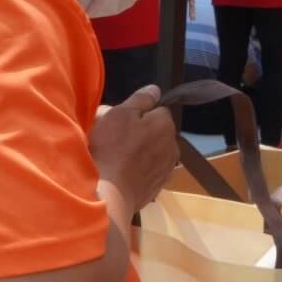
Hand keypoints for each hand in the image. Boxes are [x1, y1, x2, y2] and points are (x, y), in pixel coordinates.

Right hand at [89, 84, 177, 214]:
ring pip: (153, 154)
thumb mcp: (120, 114)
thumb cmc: (112, 148)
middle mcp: (173, 147)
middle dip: (141, 134)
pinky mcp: (158, 188)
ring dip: (141, 153)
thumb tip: (156, 89)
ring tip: (118, 159)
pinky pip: (148, 172)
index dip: (139, 114)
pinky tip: (123, 174)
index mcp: (166, 125)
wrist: (109, 193)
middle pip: (156, 133)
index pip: (158, 111)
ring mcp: (167, 170)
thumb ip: (141, 100)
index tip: (122, 121)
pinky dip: (139, 171)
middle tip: (116, 140)